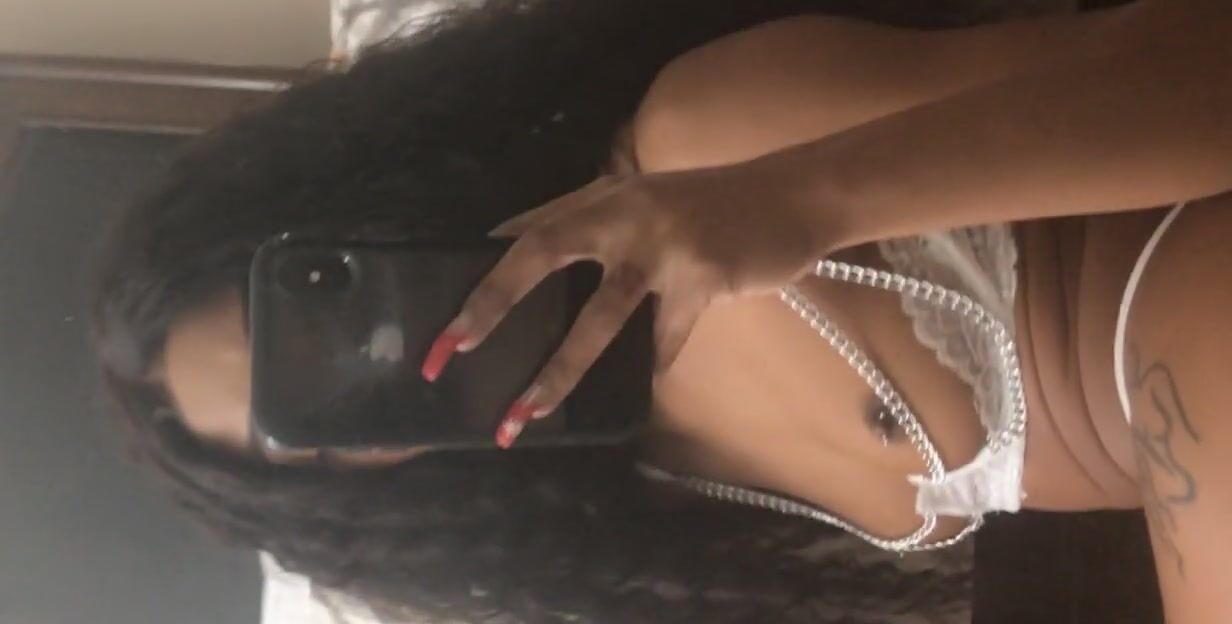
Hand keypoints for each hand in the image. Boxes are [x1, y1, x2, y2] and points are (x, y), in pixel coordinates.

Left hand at [420, 157, 832, 447]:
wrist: (792, 196)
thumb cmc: (710, 205)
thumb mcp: (642, 201)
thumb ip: (586, 221)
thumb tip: (513, 242)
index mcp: (600, 198)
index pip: (525, 234)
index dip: (483, 274)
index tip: (445, 322)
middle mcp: (621, 214)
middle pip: (541, 254)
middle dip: (492, 304)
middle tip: (451, 351)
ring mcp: (661, 246)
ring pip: (599, 318)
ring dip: (559, 370)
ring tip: (528, 412)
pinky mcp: (702, 276)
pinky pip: (668, 338)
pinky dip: (655, 364)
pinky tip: (647, 386)